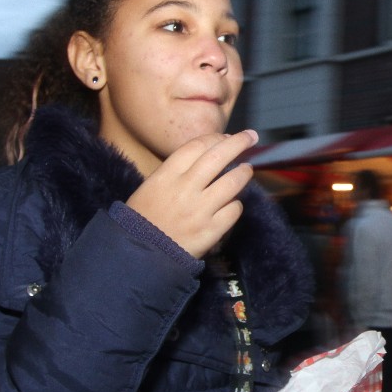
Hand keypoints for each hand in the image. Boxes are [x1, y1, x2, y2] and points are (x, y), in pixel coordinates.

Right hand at [125, 131, 256, 258]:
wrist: (141, 254)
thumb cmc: (145, 217)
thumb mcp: (152, 186)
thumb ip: (177, 171)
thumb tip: (208, 155)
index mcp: (167, 175)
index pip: (197, 146)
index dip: (216, 138)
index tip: (227, 136)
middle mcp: (185, 189)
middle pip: (218, 156)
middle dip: (238, 142)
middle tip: (251, 137)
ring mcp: (200, 210)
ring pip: (233, 182)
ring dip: (244, 172)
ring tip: (247, 169)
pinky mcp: (211, 230)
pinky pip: (234, 210)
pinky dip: (236, 204)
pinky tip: (233, 203)